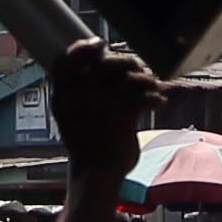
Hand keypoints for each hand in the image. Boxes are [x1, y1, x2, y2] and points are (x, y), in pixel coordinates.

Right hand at [48, 38, 157, 177]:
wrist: (94, 176)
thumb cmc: (86, 145)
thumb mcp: (71, 117)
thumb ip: (79, 92)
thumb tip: (101, 63)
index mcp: (62, 96)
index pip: (65, 60)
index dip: (82, 47)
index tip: (99, 45)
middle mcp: (79, 95)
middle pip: (105, 62)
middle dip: (126, 60)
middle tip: (139, 67)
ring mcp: (100, 103)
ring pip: (129, 76)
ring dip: (146, 78)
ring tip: (153, 84)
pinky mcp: (121, 115)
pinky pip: (144, 96)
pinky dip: (156, 98)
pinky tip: (160, 103)